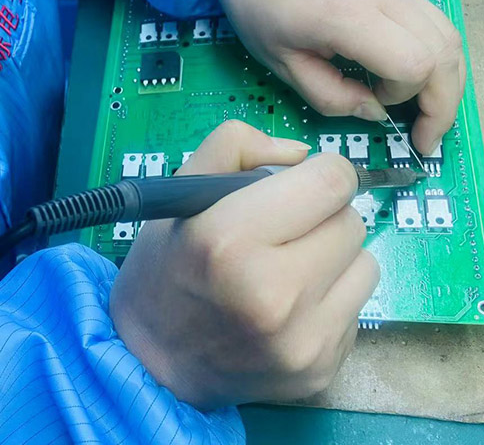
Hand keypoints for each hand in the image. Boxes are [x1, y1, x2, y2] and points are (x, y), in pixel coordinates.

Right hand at [109, 121, 378, 409]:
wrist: (153, 363)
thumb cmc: (165, 268)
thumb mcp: (181, 191)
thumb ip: (236, 146)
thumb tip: (302, 154)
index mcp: (229, 240)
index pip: (332, 181)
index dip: (319, 173)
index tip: (298, 185)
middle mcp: (273, 294)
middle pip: (352, 222)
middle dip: (323, 216)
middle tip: (285, 230)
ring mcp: (302, 341)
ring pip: (365, 264)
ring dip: (334, 258)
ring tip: (289, 269)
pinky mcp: (322, 372)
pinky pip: (357, 309)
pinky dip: (331, 299)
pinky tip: (291, 308)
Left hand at [206, 0, 464, 155]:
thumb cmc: (261, 11)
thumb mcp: (283, 66)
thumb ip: (330, 96)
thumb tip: (377, 111)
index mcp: (348, 15)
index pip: (413, 63)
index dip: (403, 97)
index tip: (375, 105)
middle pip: (444, 51)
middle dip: (442, 103)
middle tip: (425, 138)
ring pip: (449, 36)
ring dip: (446, 82)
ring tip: (427, 115)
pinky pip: (435, 24)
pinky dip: (437, 58)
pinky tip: (416, 81)